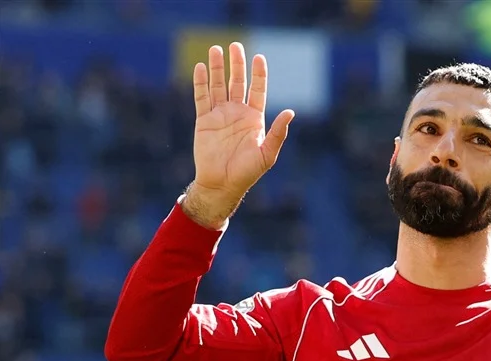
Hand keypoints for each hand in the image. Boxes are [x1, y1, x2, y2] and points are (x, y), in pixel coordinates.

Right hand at [186, 42, 295, 227]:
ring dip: (216, 68)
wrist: (221, 184)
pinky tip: (199, 67)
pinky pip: (202, 97)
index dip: (258, 74)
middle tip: (235, 45)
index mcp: (254, 119)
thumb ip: (278, 133)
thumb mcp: (267, 154)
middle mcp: (237, 113)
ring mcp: (220, 115)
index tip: (259, 57)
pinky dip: (200, 82)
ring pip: (218, 85)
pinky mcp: (204, 121)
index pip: (257, 90)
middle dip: (237, 64)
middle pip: (237, 82)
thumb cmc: (247, 172)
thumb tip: (290, 112)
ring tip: (215, 49)